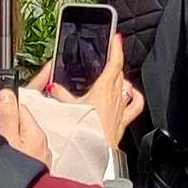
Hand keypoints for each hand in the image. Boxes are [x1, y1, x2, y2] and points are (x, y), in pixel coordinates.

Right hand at [0, 86, 50, 163]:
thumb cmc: (14, 176)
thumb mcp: (6, 141)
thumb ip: (7, 116)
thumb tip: (7, 93)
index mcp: (35, 132)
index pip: (19, 108)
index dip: (3, 111)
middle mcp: (41, 143)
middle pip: (19, 123)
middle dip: (3, 128)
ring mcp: (39, 156)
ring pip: (19, 139)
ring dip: (6, 142)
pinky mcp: (35, 168)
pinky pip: (21, 153)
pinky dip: (12, 154)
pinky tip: (3, 164)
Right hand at [37, 34, 143, 150]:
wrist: (96, 149)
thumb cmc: (85, 129)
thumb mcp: (67, 107)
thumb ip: (59, 94)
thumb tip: (52, 86)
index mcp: (104, 88)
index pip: (114, 62)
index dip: (116, 48)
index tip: (116, 38)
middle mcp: (116, 95)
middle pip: (120, 72)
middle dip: (116, 61)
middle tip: (111, 54)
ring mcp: (122, 107)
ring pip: (127, 85)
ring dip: (123, 78)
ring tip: (117, 75)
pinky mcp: (124, 119)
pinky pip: (136, 104)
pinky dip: (135, 97)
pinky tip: (132, 94)